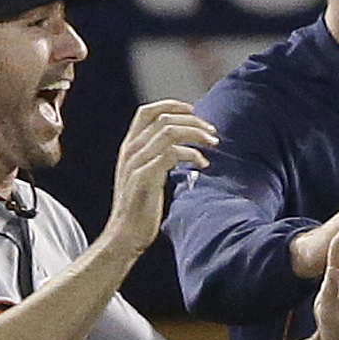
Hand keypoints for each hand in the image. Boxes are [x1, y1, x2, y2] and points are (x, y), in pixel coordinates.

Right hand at [107, 99, 217, 254]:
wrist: (125, 234)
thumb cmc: (140, 208)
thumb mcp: (145, 176)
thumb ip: (156, 158)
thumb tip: (182, 146)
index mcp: (129, 147)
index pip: (146, 112)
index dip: (170, 105)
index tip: (193, 109)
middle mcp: (130, 150)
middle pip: (163, 119)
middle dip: (193, 121)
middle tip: (212, 132)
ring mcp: (136, 162)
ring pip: (169, 131)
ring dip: (196, 134)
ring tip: (213, 144)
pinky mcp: (145, 176)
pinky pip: (172, 153)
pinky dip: (192, 154)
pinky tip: (202, 164)